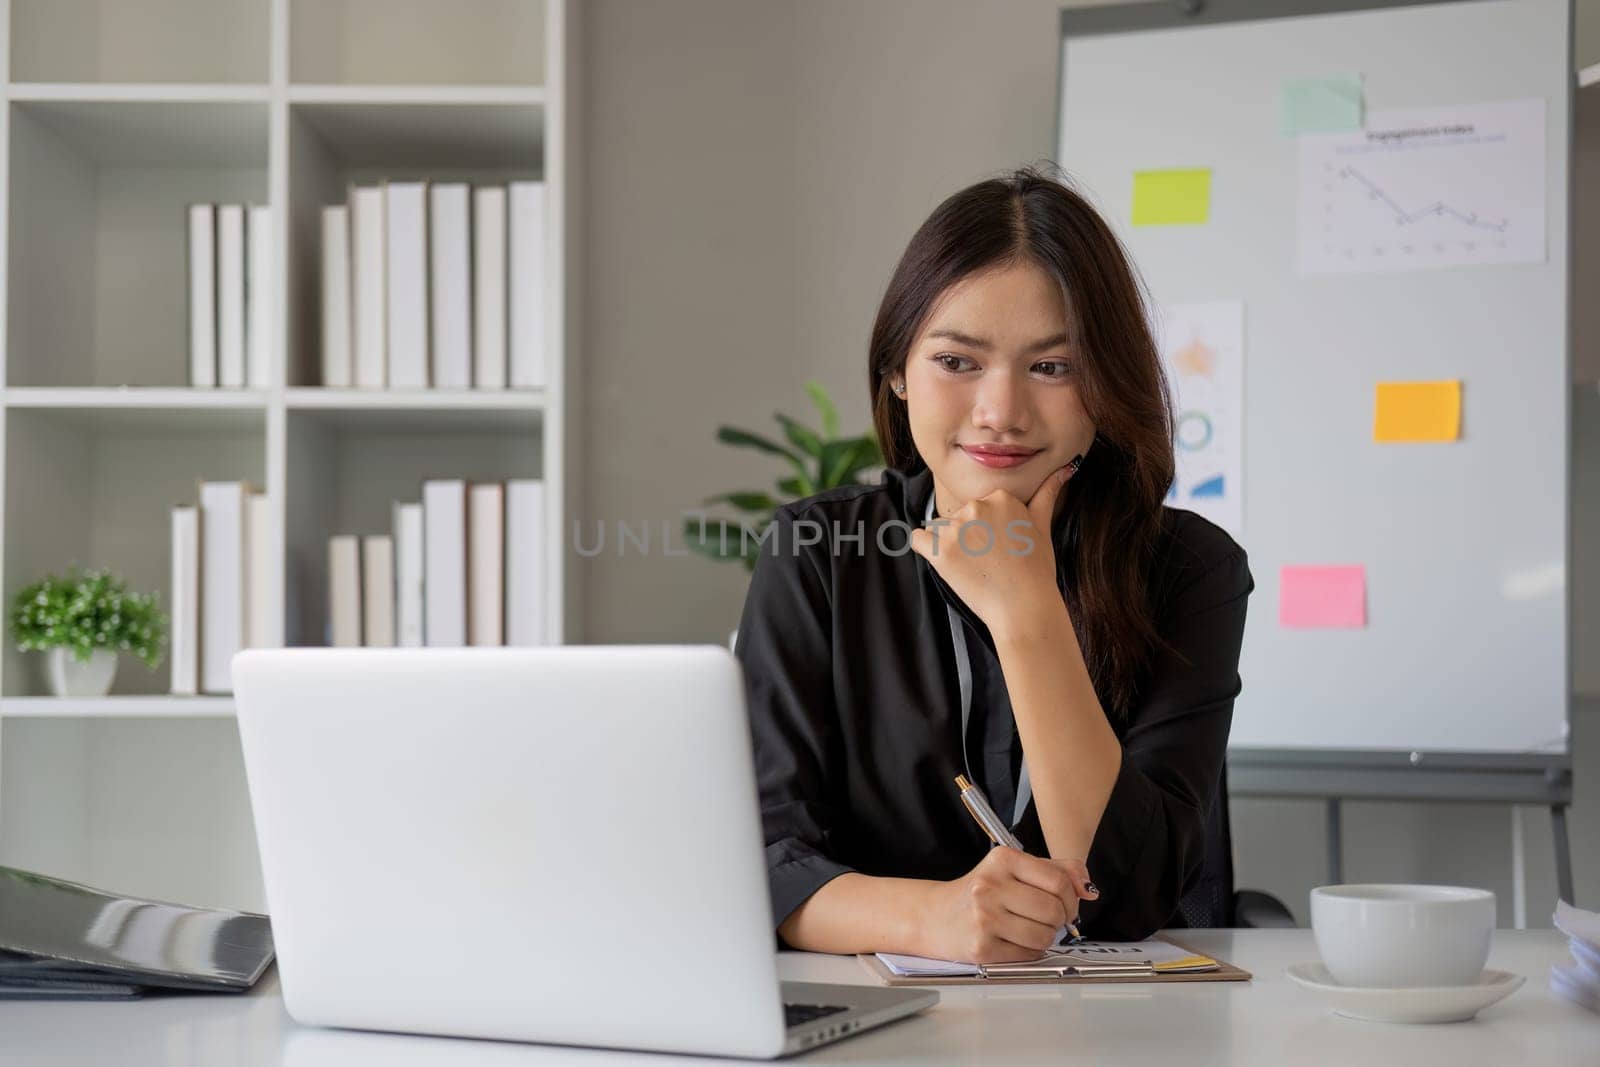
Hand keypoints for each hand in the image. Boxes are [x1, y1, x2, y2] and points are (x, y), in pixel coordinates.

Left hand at [908, 462, 1077, 637]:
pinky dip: (924, 549)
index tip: (1000, 547)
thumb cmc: (1036, 570)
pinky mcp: (938, 550)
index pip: (980, 507)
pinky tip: (945, 562)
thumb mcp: (1043, 526)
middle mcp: (975, 506)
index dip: (987, 530)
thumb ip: (1047, 493)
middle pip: (959, 517)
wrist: (1024, 607)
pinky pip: (917, 539)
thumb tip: (1066, 468)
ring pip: (939, 529)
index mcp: (999, 497)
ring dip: (949, 545)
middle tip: (990, 560)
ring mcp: (955, 528)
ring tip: (974, 566)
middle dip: (969, 537)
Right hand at [915, 847, 1097, 963]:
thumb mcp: (1014, 869)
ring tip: (1026, 929)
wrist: (935, 916)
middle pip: (1054, 911)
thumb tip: (1089, 888)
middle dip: (1058, 920)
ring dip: (1044, 938)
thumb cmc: (978, 892)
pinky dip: (1029, 951)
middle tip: (1046, 918)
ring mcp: (984, 918)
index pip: (1060, 881)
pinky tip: (1012, 940)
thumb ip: (1057, 870)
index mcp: (1002, 859)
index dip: (1071, 898)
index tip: (1065, 903)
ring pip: (1045, 936)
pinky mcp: (982, 948)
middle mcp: (990, 886)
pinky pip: (1028, 955)